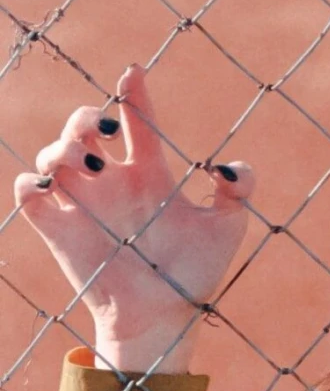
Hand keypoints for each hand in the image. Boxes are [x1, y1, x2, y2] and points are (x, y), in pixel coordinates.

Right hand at [13, 66, 255, 373]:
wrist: (164, 317)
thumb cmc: (196, 272)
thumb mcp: (228, 226)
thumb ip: (239, 188)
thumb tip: (230, 165)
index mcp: (150, 173)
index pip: (136, 121)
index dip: (133, 93)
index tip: (133, 73)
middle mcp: (112, 182)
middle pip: (82, 127)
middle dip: (82, 116)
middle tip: (99, 129)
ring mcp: (83, 205)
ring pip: (52, 154)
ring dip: (59, 147)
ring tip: (86, 163)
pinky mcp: (58, 230)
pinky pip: (28, 193)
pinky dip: (30, 182)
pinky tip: (49, 185)